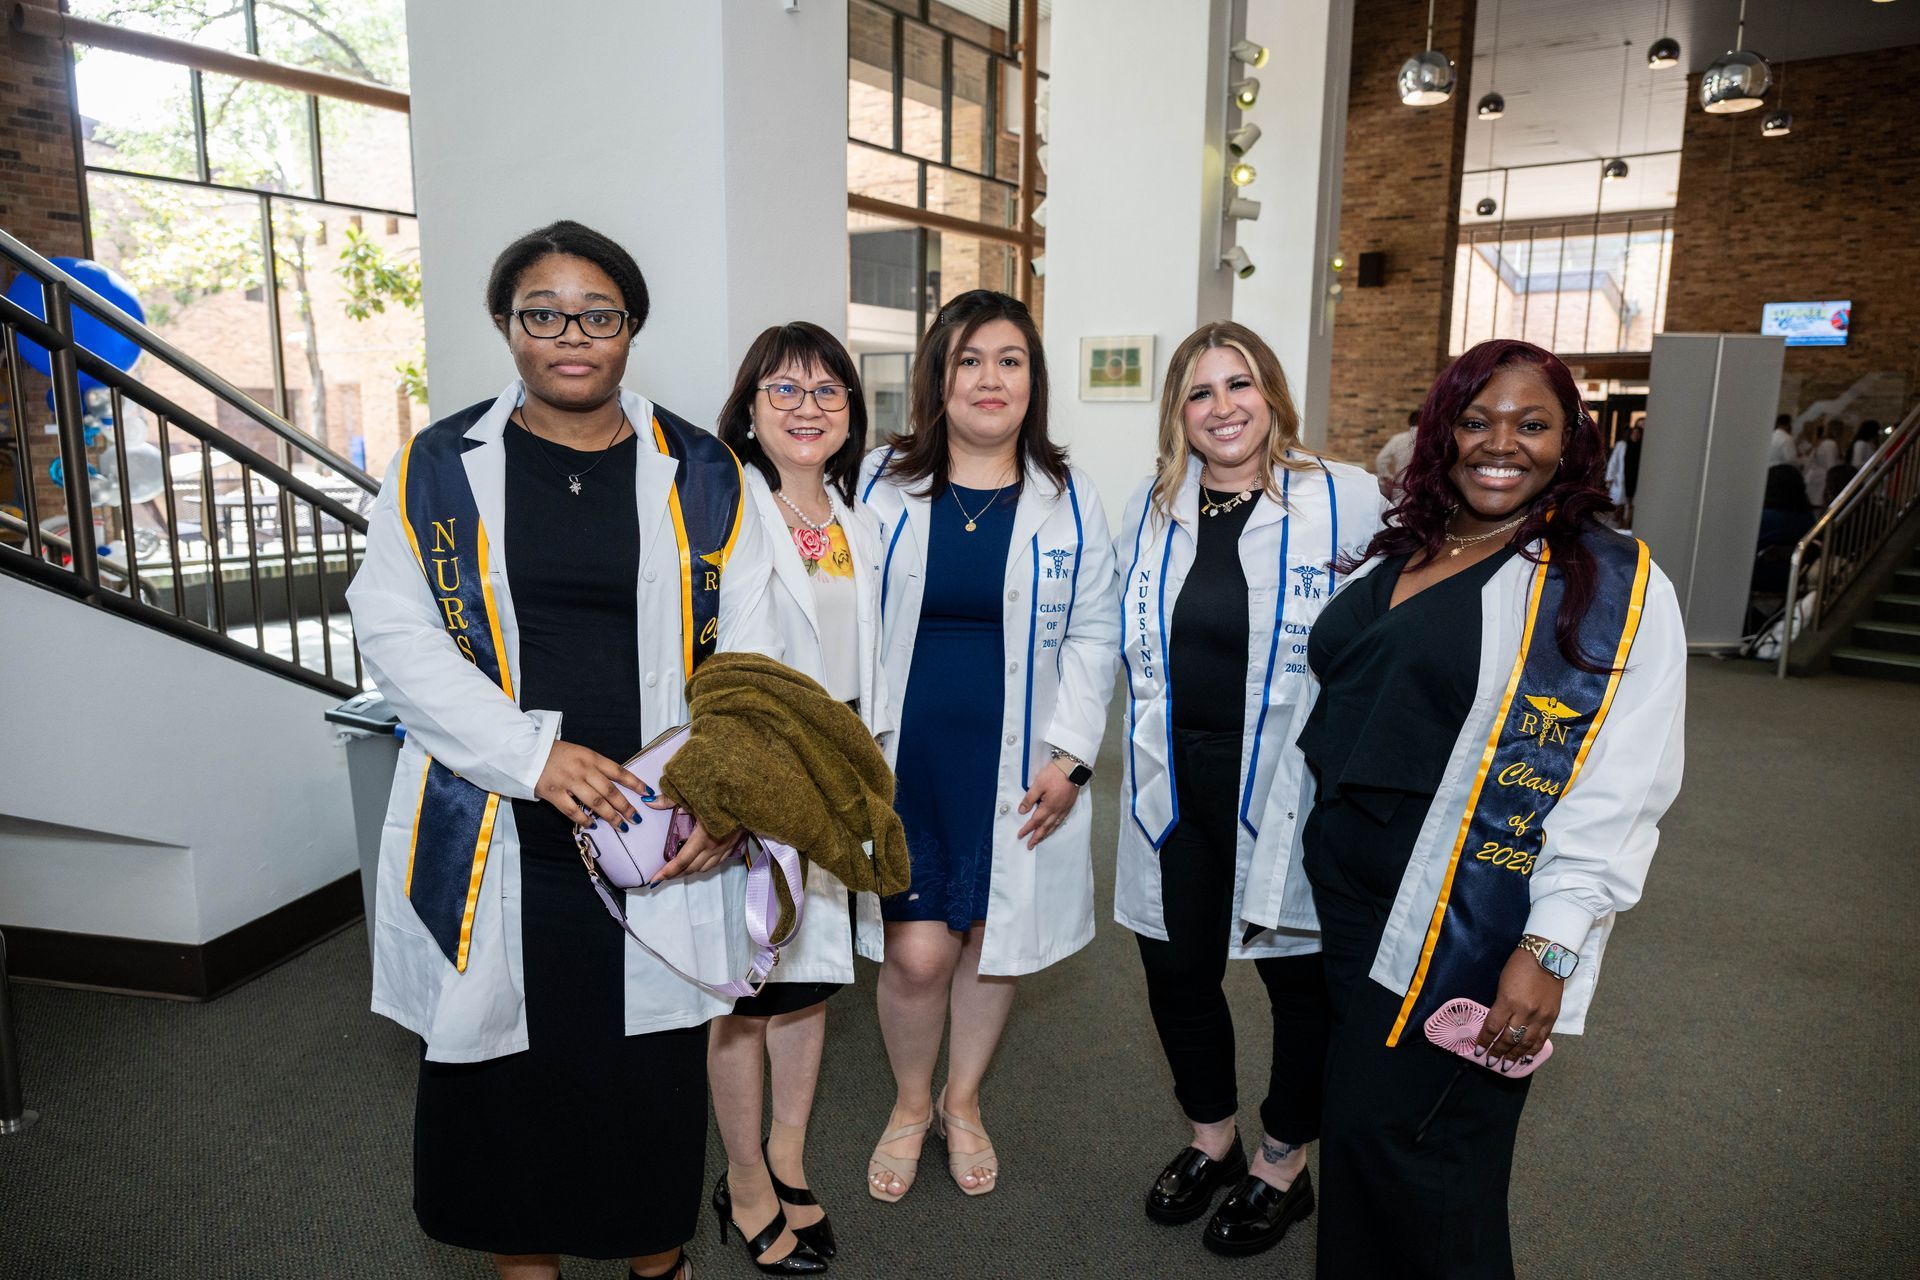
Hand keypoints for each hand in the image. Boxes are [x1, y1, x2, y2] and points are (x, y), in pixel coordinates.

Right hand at [536, 740, 644, 828]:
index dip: (635, 783)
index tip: (648, 793)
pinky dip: (584, 820)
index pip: (619, 771)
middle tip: (636, 818)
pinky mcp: (554, 793)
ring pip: (595, 803)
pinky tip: (592, 826)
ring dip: (610, 816)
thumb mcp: (580, 753)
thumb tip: (616, 784)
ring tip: (622, 826)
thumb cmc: (556, 753)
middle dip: (625, 806)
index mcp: (591, 758)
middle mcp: (583, 769)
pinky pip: (573, 810)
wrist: (527, 751)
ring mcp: (568, 782)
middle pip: (610, 791)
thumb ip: (596, 767)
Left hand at [646, 792, 740, 880]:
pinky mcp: (732, 847)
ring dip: (689, 872)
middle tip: (662, 876)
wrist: (748, 797)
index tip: (654, 880)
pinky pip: (715, 864)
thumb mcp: (693, 796)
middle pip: (691, 868)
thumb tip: (648, 802)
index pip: (682, 861)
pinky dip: (703, 867)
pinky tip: (697, 864)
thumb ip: (669, 800)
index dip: (667, 872)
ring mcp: (724, 849)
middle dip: (675, 875)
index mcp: (702, 837)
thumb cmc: (720, 795)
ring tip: (677, 871)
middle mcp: (713, 847)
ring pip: (704, 869)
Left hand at [1016, 766, 1080, 849]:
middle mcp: (1057, 810)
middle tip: (1030, 845)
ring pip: (1054, 825)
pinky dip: (1056, 826)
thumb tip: (1022, 811)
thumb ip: (1029, 799)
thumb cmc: (1055, 774)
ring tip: (1040, 839)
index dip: (1027, 829)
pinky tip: (1054, 827)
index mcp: (1048, 806)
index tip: (1020, 835)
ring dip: (1046, 834)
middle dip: (1037, 837)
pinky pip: (1061, 820)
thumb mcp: (1038, 784)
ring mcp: (1064, 808)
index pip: (1035, 821)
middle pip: (1045, 827)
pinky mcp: (1069, 805)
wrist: (1072, 767)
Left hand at [1474, 948, 1562, 1069]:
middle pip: (1509, 1038)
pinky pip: (1542, 1039)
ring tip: (1506, 1066)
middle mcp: (1525, 1012)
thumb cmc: (1520, 966)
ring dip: (1514, 1056)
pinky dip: (1533, 1050)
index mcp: (1508, 1000)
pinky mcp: (1552, 1017)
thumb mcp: (1503, 983)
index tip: (1478, 1051)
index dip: (1484, 1041)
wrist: (1547, 957)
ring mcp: (1540, 1016)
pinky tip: (1526, 1057)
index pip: (1493, 1027)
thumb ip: (1500, 1004)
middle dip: (1498, 1052)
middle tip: (1490, 1062)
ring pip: (1525, 1043)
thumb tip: (1495, 1024)